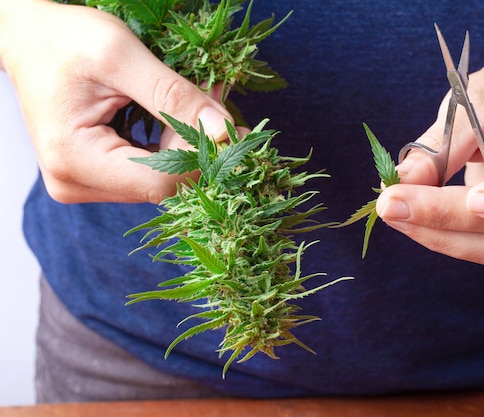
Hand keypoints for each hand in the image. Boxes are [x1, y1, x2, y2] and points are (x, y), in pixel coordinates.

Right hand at [0, 2, 231, 203]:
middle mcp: (76, 183)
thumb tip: (222, 131)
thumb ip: (173, 95)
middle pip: (163, 185)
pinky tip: (184, 121)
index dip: (201, 157)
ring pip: (161, 181)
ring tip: (205, 109)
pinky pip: (149, 172)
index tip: (227, 125)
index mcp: (74, 159)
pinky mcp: (98, 177)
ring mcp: (87, 184)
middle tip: (223, 110)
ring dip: (190, 147)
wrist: (29, 39)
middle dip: (200, 149)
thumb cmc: (64, 40)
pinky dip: (173, 147)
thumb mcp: (120, 55)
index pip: (160, 181)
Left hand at [376, 59, 483, 267]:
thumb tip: (402, 183)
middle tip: (391, 205)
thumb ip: (444, 143)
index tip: (475, 198)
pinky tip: (406, 215)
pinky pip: (477, 243)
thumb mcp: (476, 99)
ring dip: (437, 235)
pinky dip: (438, 233)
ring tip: (390, 211)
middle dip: (448, 219)